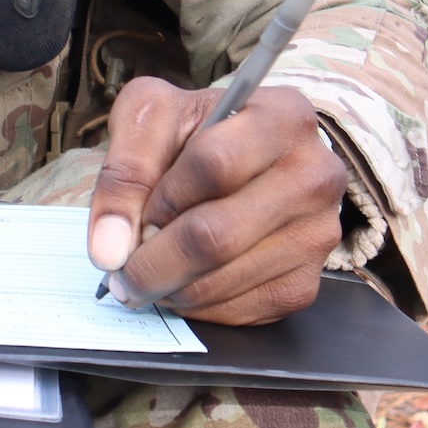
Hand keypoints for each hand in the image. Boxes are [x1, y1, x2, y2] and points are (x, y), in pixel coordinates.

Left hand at [85, 81, 346, 323]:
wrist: (247, 155)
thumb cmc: (197, 131)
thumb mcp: (153, 116)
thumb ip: (125, 168)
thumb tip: (109, 248)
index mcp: (284, 116)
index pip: (214, 163)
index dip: (161, 196)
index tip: (134, 214)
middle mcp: (316, 174)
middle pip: (218, 234)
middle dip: (152, 261)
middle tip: (120, 272)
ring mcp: (319, 232)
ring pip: (225, 278)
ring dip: (170, 287)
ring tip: (146, 274)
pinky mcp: (309, 281)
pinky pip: (244, 311)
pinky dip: (198, 307)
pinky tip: (182, 284)